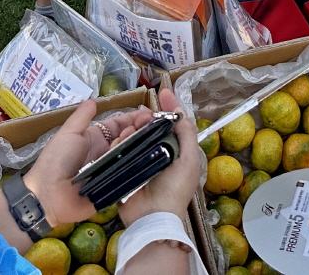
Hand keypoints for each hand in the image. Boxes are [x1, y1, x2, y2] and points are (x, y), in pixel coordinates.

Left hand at [27, 99, 157, 224]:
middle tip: (150, 124)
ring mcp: (112, 170)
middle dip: (140, 129)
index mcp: (96, 139)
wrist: (49, 194)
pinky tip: (150, 159)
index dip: (133, 118)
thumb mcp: (68, 134)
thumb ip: (82, 117)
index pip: (119, 125)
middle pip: (129, 139)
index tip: (148, 114)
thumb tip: (94, 99)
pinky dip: (140, 168)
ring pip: (132, 155)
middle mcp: (106, 153)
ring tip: (147, 137)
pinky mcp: (115, 188)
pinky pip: (130, 176)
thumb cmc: (56, 160)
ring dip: (139, 145)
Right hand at [120, 88, 202, 226]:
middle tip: (141, 114)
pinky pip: (120, 150)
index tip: (163, 91)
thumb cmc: (174, 189)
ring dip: (132, 128)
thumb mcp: (188, 161)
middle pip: (150, 127)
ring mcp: (139, 162)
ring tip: (131, 128)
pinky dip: (120, 142)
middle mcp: (157, 154)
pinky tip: (120, 139)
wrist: (152, 217)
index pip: (172, 125)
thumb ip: (187, 135)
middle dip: (145, 117)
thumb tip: (180, 112)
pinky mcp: (123, 169)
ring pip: (134, 136)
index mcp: (174, 152)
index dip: (170, 107)